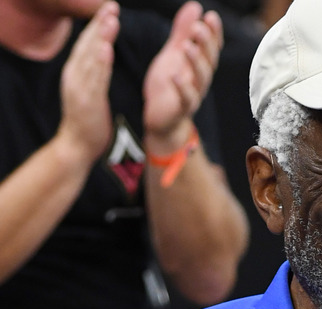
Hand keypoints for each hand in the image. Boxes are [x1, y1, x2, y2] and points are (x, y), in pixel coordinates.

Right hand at [58, 1, 119, 161]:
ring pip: (91, 58)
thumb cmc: (88, 119)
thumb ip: (95, 72)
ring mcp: (79, 88)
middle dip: (99, 25)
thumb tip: (102, 52)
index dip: (97, 25)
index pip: (87, 44)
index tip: (109, 9)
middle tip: (111, 6)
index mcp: (76, 73)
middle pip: (87, 45)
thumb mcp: (90, 90)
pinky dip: (100, 63)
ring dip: (101, 38)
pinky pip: (95, 79)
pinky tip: (106, 49)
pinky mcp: (86, 101)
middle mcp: (74, 76)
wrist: (76, 146)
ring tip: (110, 20)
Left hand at [143, 1, 223, 146]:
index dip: (214, 33)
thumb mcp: (173, 53)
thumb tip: (195, 6)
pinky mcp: (182, 108)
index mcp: (200, 64)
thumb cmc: (169, 85)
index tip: (211, 17)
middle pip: (210, 60)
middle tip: (198, 27)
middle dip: (206, 43)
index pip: (212, 46)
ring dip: (196, 61)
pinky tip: (176, 76)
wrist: (161, 118)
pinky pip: (187, 98)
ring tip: (188, 46)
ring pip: (201, 77)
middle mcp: (201, 78)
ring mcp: (194, 93)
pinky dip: (182, 87)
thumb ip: (183, 32)